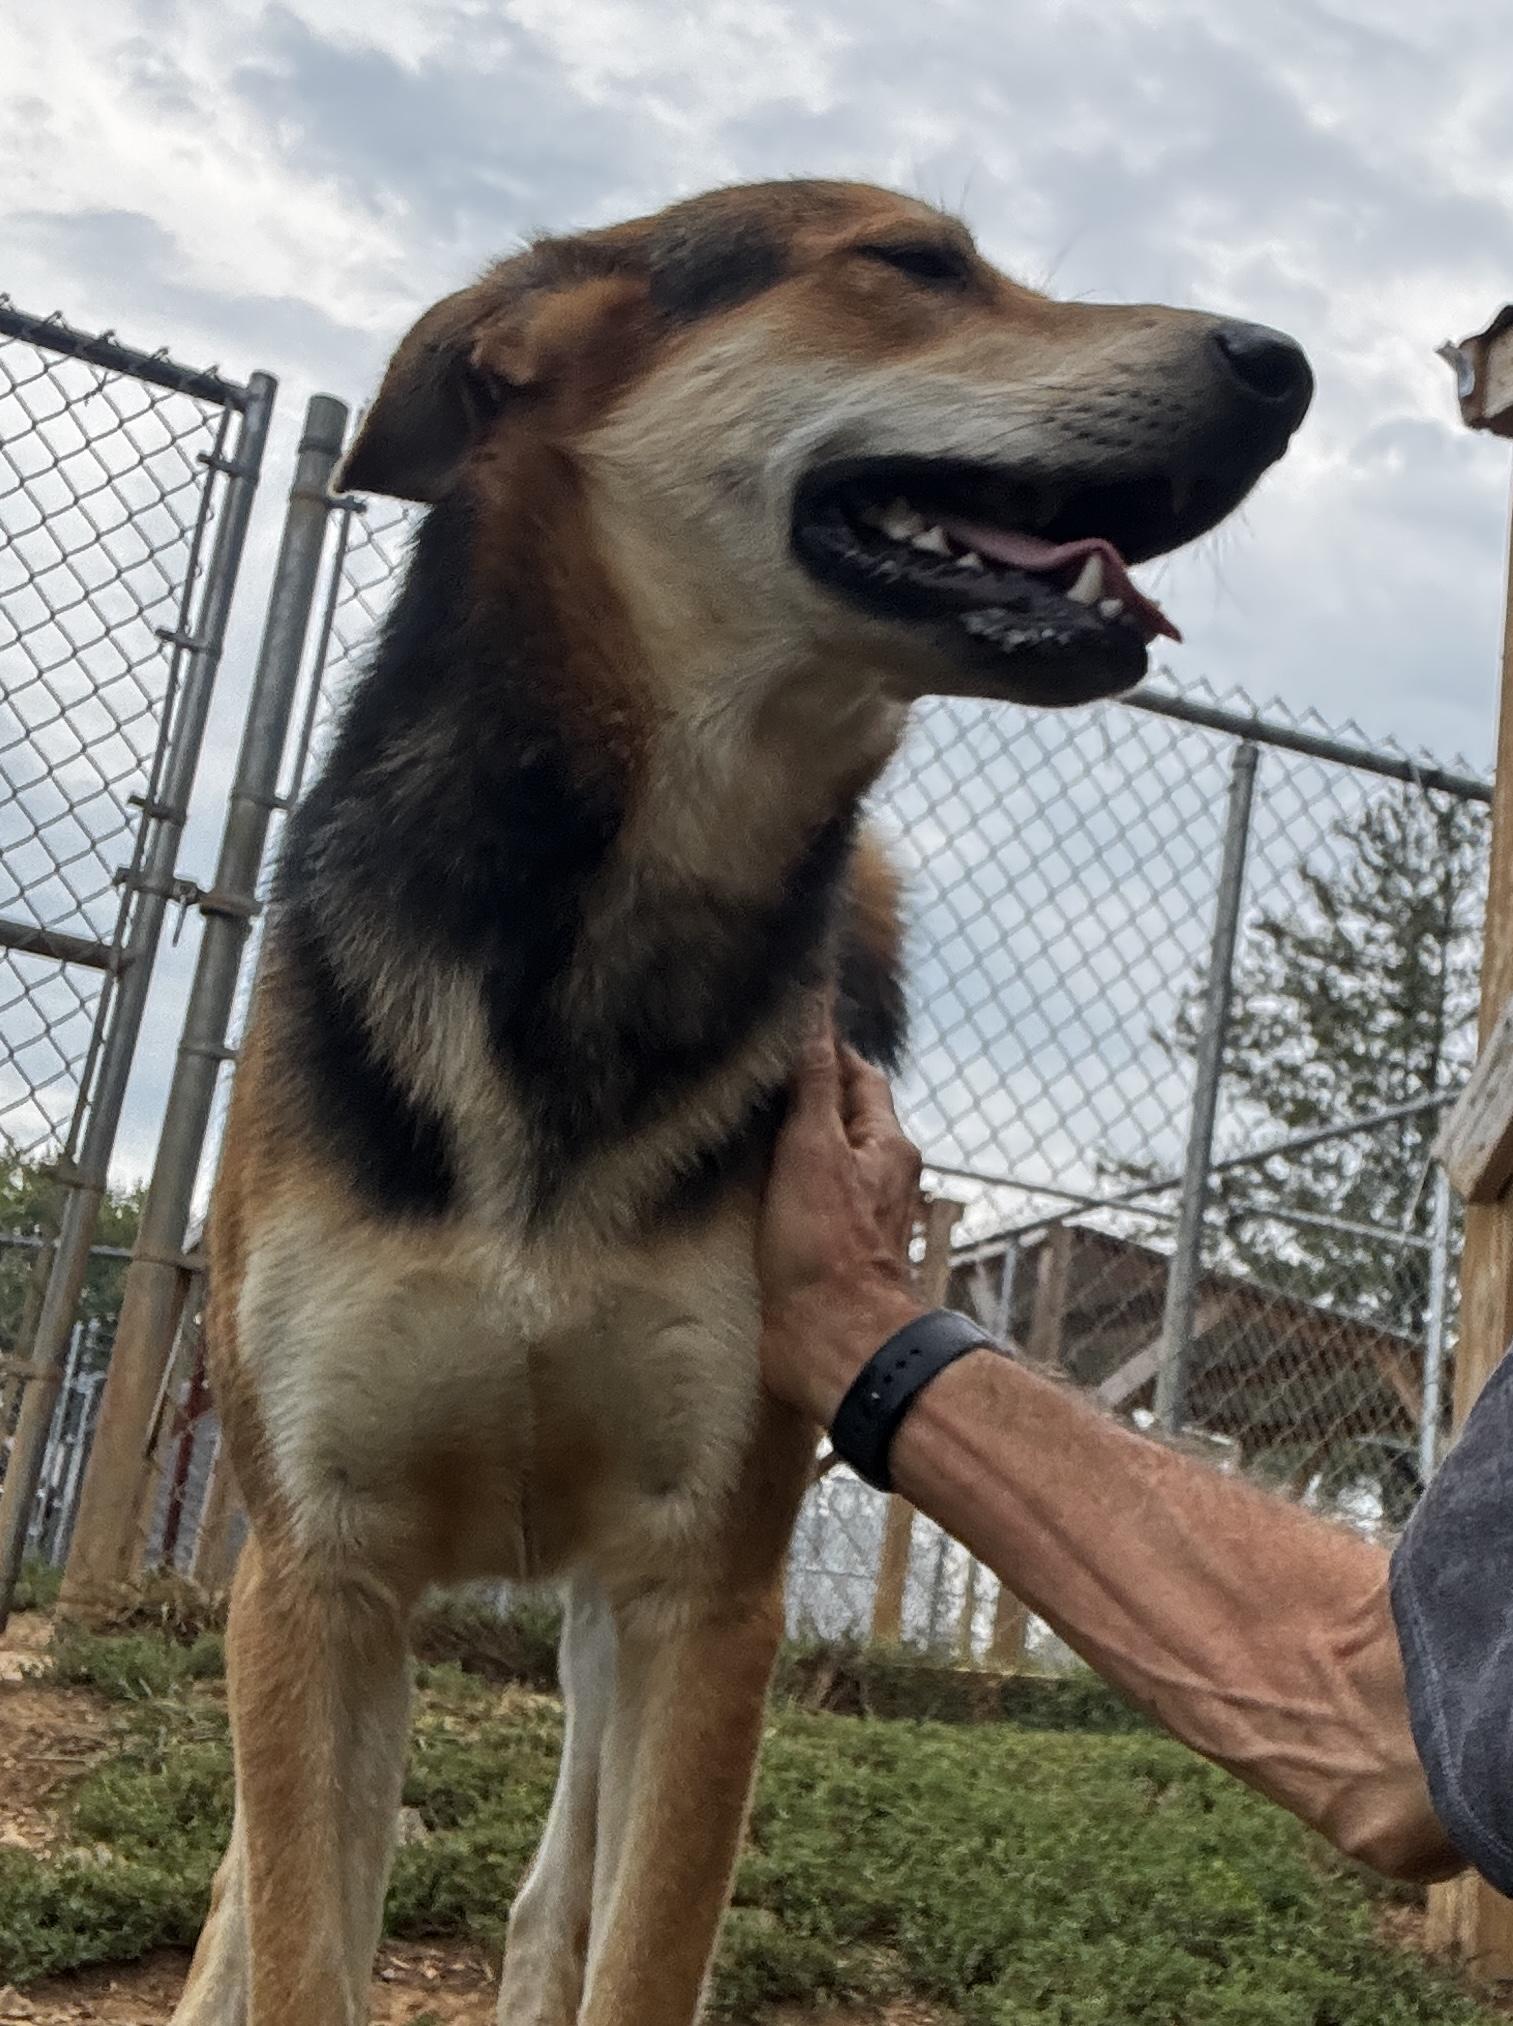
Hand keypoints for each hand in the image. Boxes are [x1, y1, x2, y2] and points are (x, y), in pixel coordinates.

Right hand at [756, 1012, 925, 1422]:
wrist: (833, 1343)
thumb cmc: (827, 1248)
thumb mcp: (813, 1148)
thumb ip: (812, 1081)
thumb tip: (815, 1012)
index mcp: (886, 1143)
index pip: (856, 1075)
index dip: (821, 1049)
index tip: (782, 1030)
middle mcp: (877, 1175)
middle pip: (838, 1115)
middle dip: (800, 1093)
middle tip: (751, 1073)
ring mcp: (853, 1214)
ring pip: (819, 1158)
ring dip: (785, 1141)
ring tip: (739, 1123)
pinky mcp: (827, 1248)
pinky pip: (803, 1198)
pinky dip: (777, 1183)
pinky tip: (744, 1185)